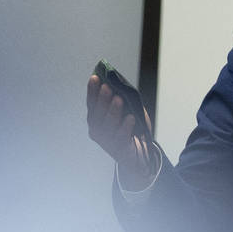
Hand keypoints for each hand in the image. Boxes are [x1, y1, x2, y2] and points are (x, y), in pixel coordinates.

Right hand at [87, 74, 159, 189]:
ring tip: (119, 99)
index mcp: (96, 119)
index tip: (95, 78)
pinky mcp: (118, 150)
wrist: (141, 154)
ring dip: (113, 111)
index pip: (91, 104)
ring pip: (108, 125)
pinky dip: (125, 127)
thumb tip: (121, 83)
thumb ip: (124, 98)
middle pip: (97, 114)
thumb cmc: (132, 128)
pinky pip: (121, 137)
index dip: (92, 91)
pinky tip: (130, 118)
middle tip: (107, 87)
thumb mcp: (128, 110)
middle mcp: (97, 131)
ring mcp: (106, 141)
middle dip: (102, 99)